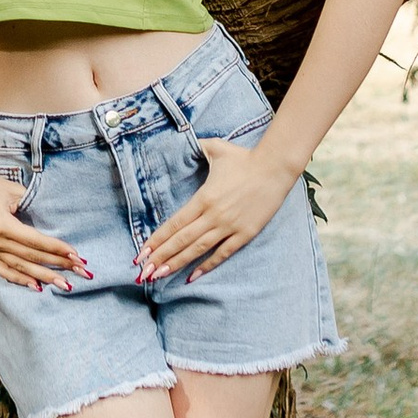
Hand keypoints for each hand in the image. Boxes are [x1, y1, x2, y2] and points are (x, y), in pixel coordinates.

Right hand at [0, 168, 91, 293]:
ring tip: (64, 284)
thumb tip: (54, 225)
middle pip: (32, 257)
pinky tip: (36, 286)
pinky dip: (20, 280)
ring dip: (44, 276)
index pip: (36, 241)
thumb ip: (32, 207)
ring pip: (21, 268)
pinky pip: (4, 271)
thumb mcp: (12, 190)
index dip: (57, 249)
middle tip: (79, 271)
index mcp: (2, 224)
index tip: (76, 255)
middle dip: (58, 265)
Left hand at [137, 137, 290, 282]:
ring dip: (178, 263)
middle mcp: (213, 215)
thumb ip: (197, 148)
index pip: (175, 223)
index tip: (142, 252)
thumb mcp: (215, 148)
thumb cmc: (244, 158)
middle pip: (182, 240)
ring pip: (199, 249)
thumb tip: (185, 142)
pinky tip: (193, 275)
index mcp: (203, 198)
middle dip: (161, 257)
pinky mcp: (245, 234)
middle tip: (144, 272)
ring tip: (161, 275)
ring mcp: (229, 226)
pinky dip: (207, 265)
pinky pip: (223, 253)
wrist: (275, 168)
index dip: (157, 239)